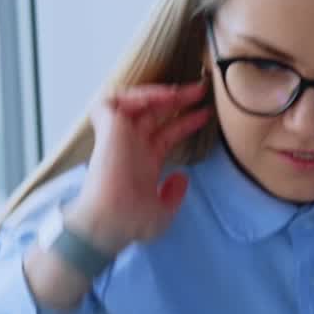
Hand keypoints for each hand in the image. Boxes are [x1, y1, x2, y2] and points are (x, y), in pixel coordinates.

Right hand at [65, 78, 212, 250]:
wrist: (112, 223)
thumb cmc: (132, 222)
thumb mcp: (164, 212)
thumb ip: (174, 194)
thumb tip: (183, 177)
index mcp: (145, 161)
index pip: (167, 133)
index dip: (187, 122)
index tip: (206, 114)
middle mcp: (132, 144)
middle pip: (157, 113)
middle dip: (179, 99)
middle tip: (203, 90)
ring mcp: (119, 136)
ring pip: (137, 101)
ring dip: (160, 93)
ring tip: (186, 92)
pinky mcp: (106, 129)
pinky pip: (115, 100)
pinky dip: (136, 95)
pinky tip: (159, 97)